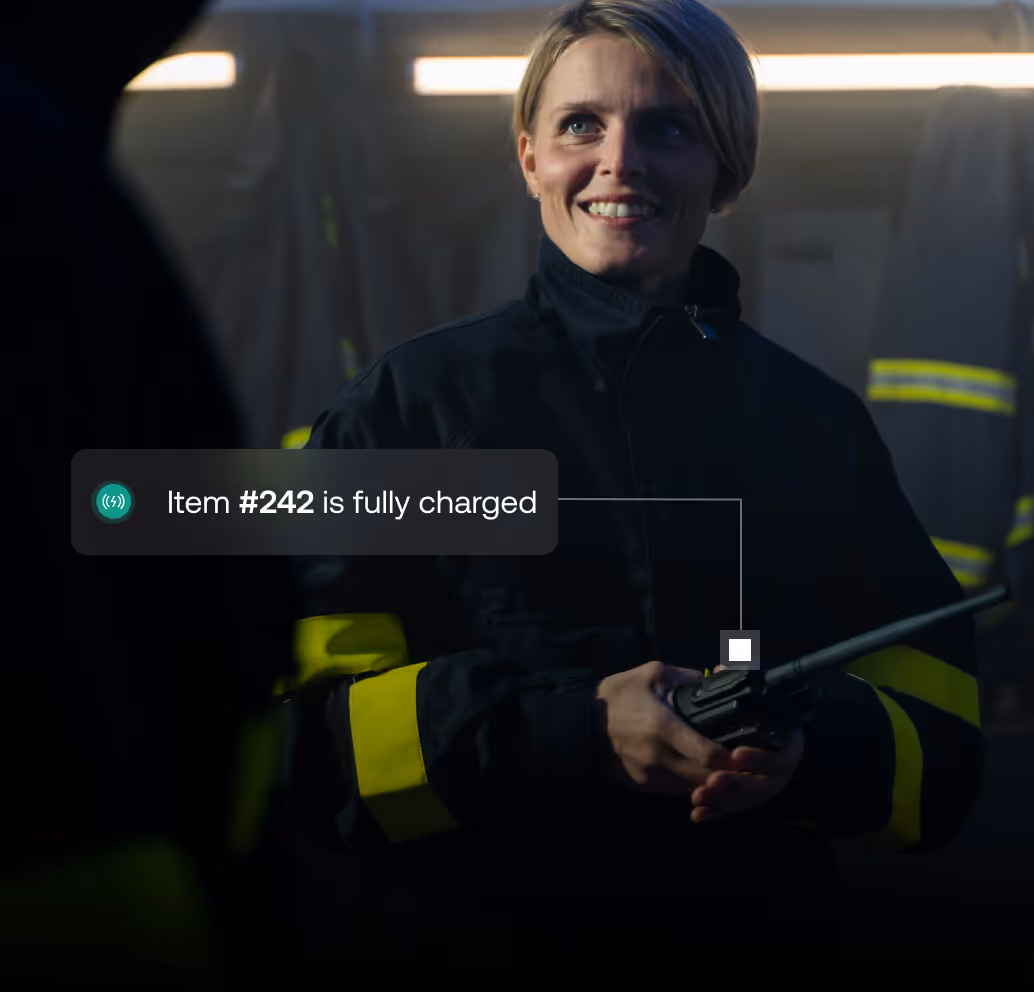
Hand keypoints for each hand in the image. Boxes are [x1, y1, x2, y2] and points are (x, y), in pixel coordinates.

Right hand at [595, 661, 737, 798]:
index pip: (710, 756)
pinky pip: (676, 791)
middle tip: (740, 763)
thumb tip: (715, 682)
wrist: (581, 722)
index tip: (744, 750)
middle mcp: (658, 756)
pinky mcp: (642, 785)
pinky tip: (695, 771)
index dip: (732, 757)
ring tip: (721, 769)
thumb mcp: (652, 673)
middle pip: (707, 780)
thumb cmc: (619, 693)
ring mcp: (649, 775)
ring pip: (693, 790)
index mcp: (663, 726)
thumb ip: (688, 678)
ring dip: (710, 783)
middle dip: (727, 775)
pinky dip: (690, 784)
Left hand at [689, 664, 804, 821]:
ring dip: (723, 802)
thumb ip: (740, 677)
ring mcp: (763, 784)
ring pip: (746, 801)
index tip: (736, 754)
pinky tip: (695, 814)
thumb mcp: (742, 687)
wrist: (744, 726)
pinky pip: (733, 809)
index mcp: (787, 740)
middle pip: (764, 786)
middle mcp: (779, 766)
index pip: (782, 757)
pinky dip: (716, 812)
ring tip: (697, 797)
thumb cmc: (749, 703)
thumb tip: (723, 669)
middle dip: (737, 785)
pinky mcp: (745, 797)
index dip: (761, 759)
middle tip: (712, 782)